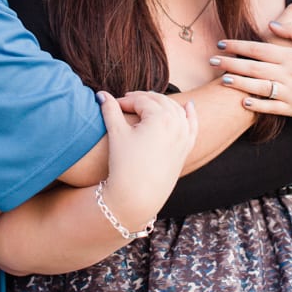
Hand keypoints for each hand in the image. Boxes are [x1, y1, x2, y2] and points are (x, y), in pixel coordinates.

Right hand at [97, 91, 197, 230]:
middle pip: (159, 101)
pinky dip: (190, 114)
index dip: (124, 101)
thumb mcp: (117, 134)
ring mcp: (184, 136)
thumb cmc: (125, 165)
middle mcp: (176, 123)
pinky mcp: (186, 148)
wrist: (137, 197)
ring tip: (147, 103)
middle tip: (126, 102)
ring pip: (175, 110)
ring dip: (162, 103)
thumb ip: (110, 110)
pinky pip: (192, 126)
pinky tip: (188, 105)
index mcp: (160, 117)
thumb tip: (100, 94)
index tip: (112, 105)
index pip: (141, 101)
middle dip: (142, 99)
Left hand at [211, 20, 291, 119]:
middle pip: (254, 68)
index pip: (259, 49)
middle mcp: (291, 75)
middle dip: (230, 64)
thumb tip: (271, 24)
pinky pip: (272, 108)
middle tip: (211, 60)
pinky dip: (257, 105)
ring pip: (259, 89)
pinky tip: (243, 101)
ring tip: (221, 80)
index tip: (221, 43)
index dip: (238, 45)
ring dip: (239, 84)